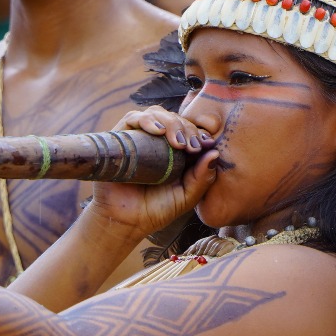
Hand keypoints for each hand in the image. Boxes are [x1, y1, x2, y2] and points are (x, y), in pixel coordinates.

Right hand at [86, 106, 217, 236]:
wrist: (125, 221)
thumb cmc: (156, 210)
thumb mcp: (187, 197)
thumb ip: (202, 178)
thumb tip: (215, 153)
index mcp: (177, 152)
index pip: (190, 129)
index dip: (199, 132)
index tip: (206, 143)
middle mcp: (158, 141)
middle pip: (175, 119)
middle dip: (187, 128)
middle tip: (190, 146)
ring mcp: (139, 138)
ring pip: (156, 113)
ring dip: (170, 122)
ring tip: (176, 141)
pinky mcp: (121, 138)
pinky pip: (133, 118)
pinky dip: (146, 119)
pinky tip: (157, 131)